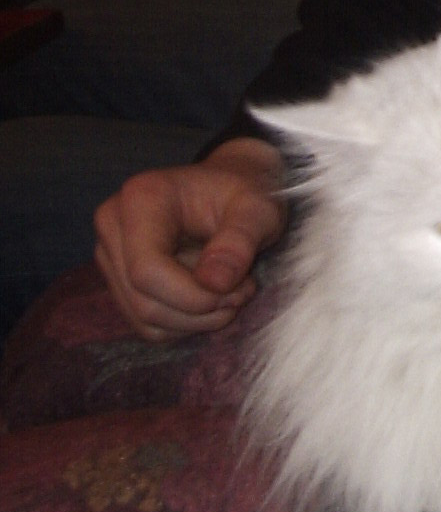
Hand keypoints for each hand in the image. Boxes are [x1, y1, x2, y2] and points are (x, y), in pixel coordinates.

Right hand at [94, 136, 288, 340]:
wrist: (232, 187)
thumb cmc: (245, 192)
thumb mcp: (259, 209)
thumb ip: (240, 241)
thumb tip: (214, 283)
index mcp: (142, 198)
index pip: (147, 270)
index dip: (193, 296)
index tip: (239, 289)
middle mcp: (114, 225)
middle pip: (143, 300)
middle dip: (201, 309)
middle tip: (244, 290)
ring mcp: (111, 254)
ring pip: (144, 318)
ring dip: (197, 319)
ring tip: (233, 290)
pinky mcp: (119, 279)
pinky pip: (147, 324)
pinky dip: (185, 322)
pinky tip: (212, 294)